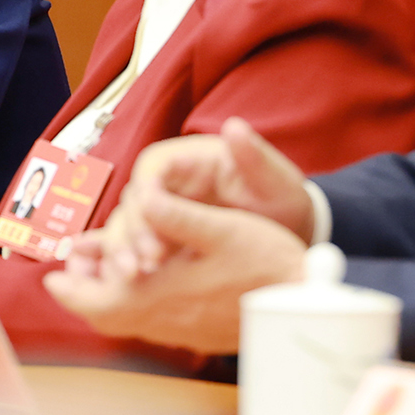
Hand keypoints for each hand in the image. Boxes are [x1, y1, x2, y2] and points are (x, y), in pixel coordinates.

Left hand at [41, 192, 306, 352]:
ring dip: (109, 298)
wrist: (303, 303)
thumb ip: (177, 215)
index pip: (95, 301)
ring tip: (106, 271)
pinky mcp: (199, 334)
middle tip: (74, 271)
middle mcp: (163, 320)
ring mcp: (181, 332)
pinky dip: (135, 305)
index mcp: (157, 295)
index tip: (53, 275)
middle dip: (84, 294)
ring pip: (128, 322)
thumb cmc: (264, 263)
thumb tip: (143, 198)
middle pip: (105, 317)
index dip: (69, 289)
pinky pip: (152, 324)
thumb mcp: (220, 228)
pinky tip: (149, 283)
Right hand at [116, 118, 313, 268]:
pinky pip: (136, 252)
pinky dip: (132, 267)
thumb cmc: (279, 198)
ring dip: (125, 252)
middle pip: (133, 203)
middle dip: (133, 232)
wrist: (289, 233)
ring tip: (136, 277)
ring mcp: (161, 215)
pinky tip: (136, 287)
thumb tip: (234, 127)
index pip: (151, 172)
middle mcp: (166, 185)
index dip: (147, 196)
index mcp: (187, 161)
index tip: (155, 220)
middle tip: (147, 263)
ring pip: (127, 229)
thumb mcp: (273, 180)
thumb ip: (254, 157)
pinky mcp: (162, 241)